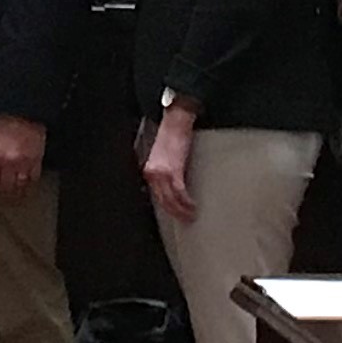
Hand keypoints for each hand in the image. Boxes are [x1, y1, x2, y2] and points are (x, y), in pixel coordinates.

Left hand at [0, 114, 47, 196]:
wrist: (24, 110)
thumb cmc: (3, 119)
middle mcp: (7, 162)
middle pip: (4, 187)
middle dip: (1, 195)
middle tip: (1, 199)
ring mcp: (23, 162)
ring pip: (19, 186)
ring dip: (16, 194)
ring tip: (15, 199)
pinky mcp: (36, 160)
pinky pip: (33, 178)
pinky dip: (30, 185)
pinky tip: (28, 188)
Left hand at [142, 108, 197, 225]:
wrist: (175, 122)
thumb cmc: (171, 137)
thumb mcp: (162, 158)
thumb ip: (164, 172)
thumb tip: (171, 187)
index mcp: (149, 171)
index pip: (156, 196)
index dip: (166, 208)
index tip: (175, 215)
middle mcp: (152, 174)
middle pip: (163, 201)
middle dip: (174, 213)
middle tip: (185, 219)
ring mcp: (161, 173)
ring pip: (171, 200)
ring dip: (182, 210)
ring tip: (191, 215)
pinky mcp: (172, 170)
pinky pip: (179, 193)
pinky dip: (186, 202)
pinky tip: (192, 206)